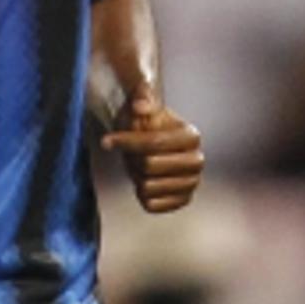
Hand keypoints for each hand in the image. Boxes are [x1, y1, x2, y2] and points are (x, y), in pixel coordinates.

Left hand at [101, 83, 203, 213]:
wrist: (151, 148)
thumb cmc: (145, 126)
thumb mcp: (141, 107)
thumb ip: (141, 98)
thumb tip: (140, 105)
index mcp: (192, 136)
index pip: (154, 142)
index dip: (127, 141)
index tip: (106, 140)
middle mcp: (198, 161)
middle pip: (149, 166)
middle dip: (133, 160)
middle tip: (132, 155)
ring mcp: (192, 183)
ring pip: (147, 187)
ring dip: (137, 178)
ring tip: (140, 168)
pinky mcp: (182, 201)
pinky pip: (151, 205)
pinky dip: (142, 195)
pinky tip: (146, 182)